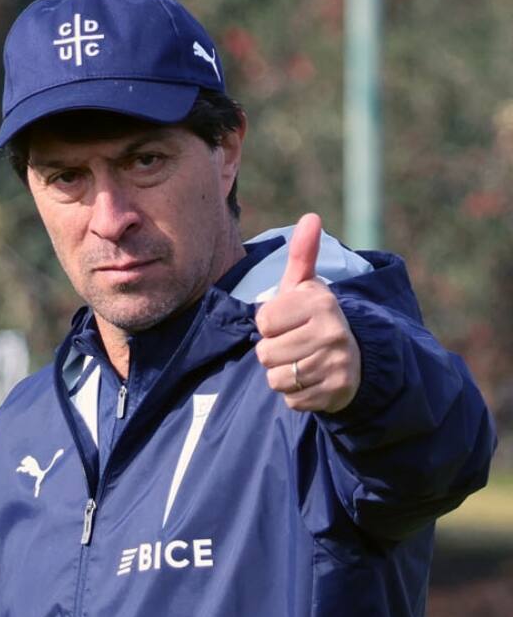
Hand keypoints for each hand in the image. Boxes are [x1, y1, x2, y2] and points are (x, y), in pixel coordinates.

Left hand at [255, 212, 360, 412]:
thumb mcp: (306, 286)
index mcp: (321, 302)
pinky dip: (295, 394)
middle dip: (273, 352)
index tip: (288, 321)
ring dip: (282, 374)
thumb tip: (311, 217)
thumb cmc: (314, 318)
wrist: (354, 358)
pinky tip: (311, 380)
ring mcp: (337, 364)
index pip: (262, 322)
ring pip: (276, 379)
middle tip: (295, 344)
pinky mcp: (337, 392)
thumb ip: (302, 254)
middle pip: (265, 354)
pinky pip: (291, 400)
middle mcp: (333, 331)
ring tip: (302, 361)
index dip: (268, 325)